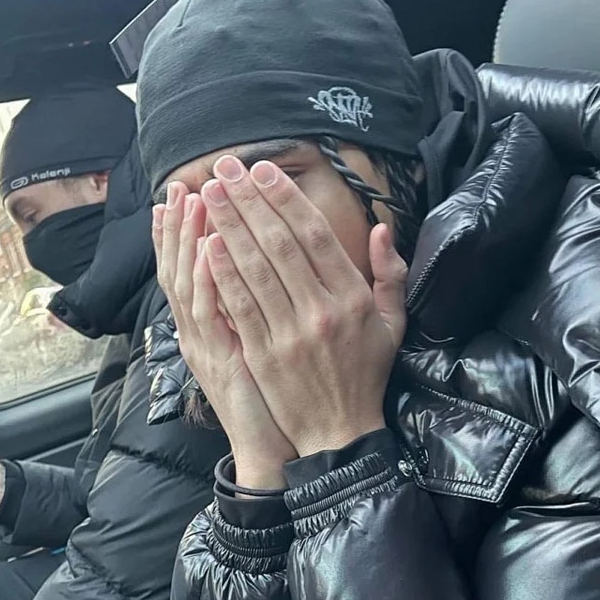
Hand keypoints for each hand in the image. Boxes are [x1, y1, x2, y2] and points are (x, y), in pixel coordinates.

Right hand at [154, 184, 296, 490]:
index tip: (191, 192)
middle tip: (183, 183)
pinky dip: (208, 280)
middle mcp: (199, 329)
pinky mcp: (220, 362)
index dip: (188, 229)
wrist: (268, 444)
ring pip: (190, 283)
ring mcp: (205, 345)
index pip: (193, 265)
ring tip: (194, 199)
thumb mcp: (255, 341)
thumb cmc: (269, 389)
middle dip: (185, 222)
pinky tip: (211, 248)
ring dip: (191, 239)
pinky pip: (210, 315)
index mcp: (210, 321)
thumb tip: (249, 262)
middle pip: (184, 266)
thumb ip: (250, 301)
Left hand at [199, 156, 407, 456]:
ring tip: (208, 193)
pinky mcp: (262, 353)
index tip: (263, 170)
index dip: (286, 198)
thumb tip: (380, 228)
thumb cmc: (366, 372)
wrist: (338, 432)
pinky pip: (239, 306)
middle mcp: (321, 310)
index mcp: (353, 298)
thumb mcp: (394, 323)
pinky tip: (205, 244)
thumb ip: (391, 273)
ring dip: (229, 227)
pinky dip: (221, 274)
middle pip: (279, 244)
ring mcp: (289, 333)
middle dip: (249, 201)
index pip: (315, 236)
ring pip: (254, 269)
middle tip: (225, 168)